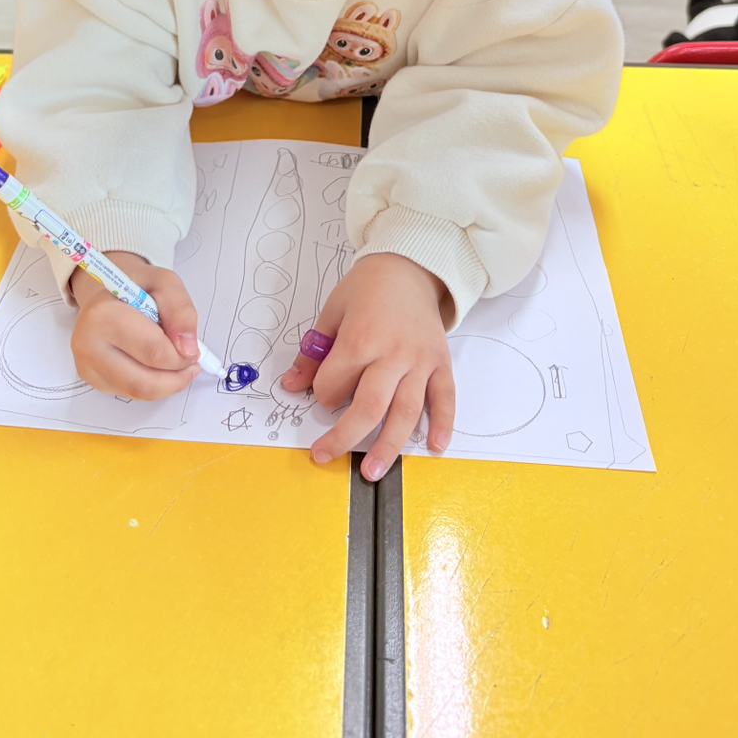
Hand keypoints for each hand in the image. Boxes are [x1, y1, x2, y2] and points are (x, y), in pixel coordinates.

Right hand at [70, 253, 200, 399]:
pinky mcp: (89, 378)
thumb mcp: (166, 284)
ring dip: (166, 386)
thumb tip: (188, 349)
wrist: (106, 289)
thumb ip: (181, 311)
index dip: (181, 357)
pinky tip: (157, 369)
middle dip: (176, 378)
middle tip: (191, 365)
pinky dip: (150, 387)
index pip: (152, 352)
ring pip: (136, 393)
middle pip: (143, 382)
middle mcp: (88, 343)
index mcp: (104, 314)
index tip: (193, 350)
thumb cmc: (136, 285)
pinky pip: (128, 393)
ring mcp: (86, 364)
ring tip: (179, 369)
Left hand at [282, 253, 455, 481]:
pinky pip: (445, 397)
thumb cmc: (368, 288)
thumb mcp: (332, 313)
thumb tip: (292, 384)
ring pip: (406, 412)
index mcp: (361, 338)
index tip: (323, 392)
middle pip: (369, 407)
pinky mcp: (440, 362)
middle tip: (326, 456)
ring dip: (389, 446)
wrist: (410, 266)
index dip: (322, 393)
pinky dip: (443, 423)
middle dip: (345, 438)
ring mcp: (420, 360)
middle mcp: (392, 353)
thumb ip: (313, 352)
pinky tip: (435, 446)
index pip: (335, 384)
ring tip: (373, 471)